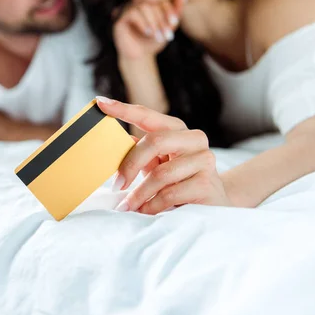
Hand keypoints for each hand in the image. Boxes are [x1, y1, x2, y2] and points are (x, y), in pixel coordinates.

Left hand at [96, 96, 231, 214]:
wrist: (213, 204)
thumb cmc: (178, 181)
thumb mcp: (156, 164)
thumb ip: (139, 153)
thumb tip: (114, 146)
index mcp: (176, 129)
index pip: (147, 115)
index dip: (123, 109)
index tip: (101, 103)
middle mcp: (193, 139)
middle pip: (155, 141)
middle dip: (131, 164)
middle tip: (117, 184)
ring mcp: (204, 160)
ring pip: (162, 173)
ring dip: (140, 193)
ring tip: (128, 205)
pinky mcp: (207, 183)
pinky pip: (170, 193)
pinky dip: (153, 205)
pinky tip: (146, 210)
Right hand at [113, 0, 185, 60]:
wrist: (140, 57)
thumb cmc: (154, 41)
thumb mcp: (168, 26)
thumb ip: (176, 11)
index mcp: (147, 2)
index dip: (168, 8)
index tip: (174, 22)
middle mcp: (135, 3)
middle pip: (151, 1)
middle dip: (161, 18)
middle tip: (167, 33)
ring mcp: (126, 9)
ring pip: (142, 6)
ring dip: (153, 21)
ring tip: (158, 36)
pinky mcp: (119, 18)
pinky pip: (131, 13)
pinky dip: (143, 22)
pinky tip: (148, 33)